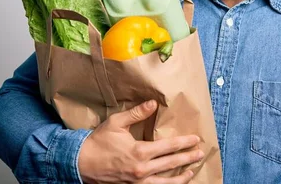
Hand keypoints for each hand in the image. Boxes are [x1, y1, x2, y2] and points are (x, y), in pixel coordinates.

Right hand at [78, 100, 203, 183]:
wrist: (80, 163)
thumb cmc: (98, 142)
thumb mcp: (117, 123)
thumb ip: (137, 113)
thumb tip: (154, 103)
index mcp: (139, 152)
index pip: (168, 147)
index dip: (183, 143)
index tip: (195, 139)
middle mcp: (141, 170)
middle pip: (171, 164)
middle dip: (187, 158)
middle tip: (200, 153)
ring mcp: (137, 183)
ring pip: (165, 183)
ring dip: (181, 177)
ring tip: (191, 172)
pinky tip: (172, 183)